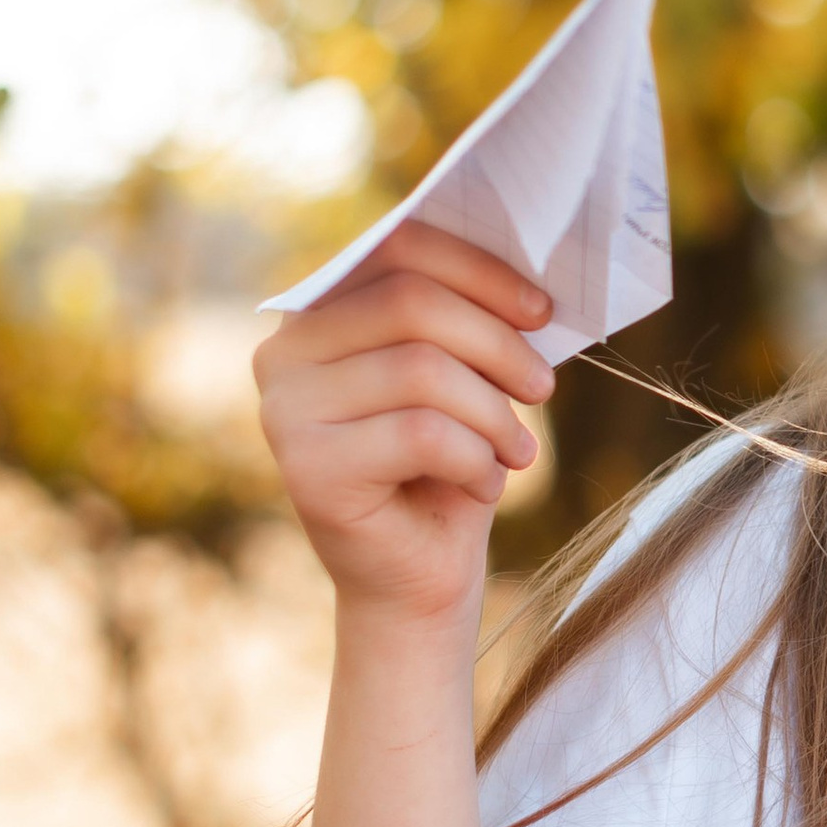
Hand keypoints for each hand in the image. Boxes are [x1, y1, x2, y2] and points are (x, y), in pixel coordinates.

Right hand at [255, 221, 555, 630]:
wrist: (418, 578)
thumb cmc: (448, 465)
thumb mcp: (463, 375)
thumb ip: (468, 314)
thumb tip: (530, 263)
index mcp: (317, 311)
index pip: (396, 248)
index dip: (479, 270)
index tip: (543, 310)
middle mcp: (283, 353)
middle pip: (412, 305)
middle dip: (497, 345)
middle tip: (543, 389)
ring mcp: (284, 412)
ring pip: (422, 371)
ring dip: (493, 414)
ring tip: (516, 451)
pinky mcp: (306, 469)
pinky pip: (422, 434)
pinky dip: (475, 460)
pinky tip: (482, 485)